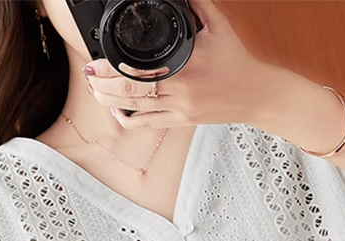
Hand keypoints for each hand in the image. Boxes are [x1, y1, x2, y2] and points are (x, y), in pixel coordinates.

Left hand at [81, 0, 273, 128]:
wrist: (256, 94)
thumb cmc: (236, 61)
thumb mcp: (218, 25)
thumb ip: (195, 5)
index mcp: (184, 64)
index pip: (138, 68)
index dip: (111, 67)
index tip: (96, 61)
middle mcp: (180, 89)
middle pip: (130, 91)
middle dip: (103, 86)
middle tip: (89, 77)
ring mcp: (180, 109)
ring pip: (136, 110)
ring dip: (111, 102)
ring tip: (96, 93)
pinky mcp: (182, 122)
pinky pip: (149, 124)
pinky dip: (130, 120)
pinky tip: (119, 113)